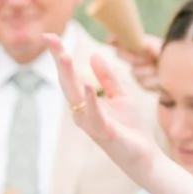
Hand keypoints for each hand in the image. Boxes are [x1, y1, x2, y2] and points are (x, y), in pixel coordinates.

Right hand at [45, 33, 157, 186]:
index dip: (59, 55)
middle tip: (48, 39)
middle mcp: (82, 112)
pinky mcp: (104, 133)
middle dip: (58, 60)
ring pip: (75, 96)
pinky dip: (91, 100)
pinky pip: (95, 114)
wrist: (144, 157)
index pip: (70, 75)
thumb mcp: (121, 95)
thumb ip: (108, 77)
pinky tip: (88, 84)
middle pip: (67, 82)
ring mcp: (91, 123)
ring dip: (69, 76)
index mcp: (85, 102)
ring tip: (64, 56)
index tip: (49, 36)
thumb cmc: (130, 129)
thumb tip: (94, 54)